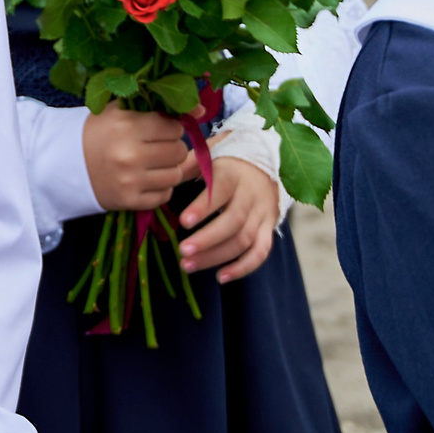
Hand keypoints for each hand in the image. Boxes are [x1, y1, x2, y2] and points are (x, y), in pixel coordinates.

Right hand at [81, 106, 196, 211]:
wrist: (66, 163)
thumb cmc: (99, 132)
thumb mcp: (123, 110)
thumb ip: (161, 106)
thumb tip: (201, 111)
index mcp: (127, 125)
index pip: (173, 127)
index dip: (168, 128)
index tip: (156, 130)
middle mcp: (130, 154)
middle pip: (178, 151)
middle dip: (171, 148)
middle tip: (155, 147)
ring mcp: (130, 180)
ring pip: (175, 175)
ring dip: (168, 169)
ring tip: (150, 164)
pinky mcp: (130, 201)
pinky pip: (165, 195)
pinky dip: (160, 187)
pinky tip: (144, 179)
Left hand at [179, 156, 279, 281]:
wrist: (268, 164)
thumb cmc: (228, 161)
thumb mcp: (209, 155)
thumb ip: (187, 165)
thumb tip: (164, 175)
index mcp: (232, 174)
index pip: (220, 190)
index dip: (203, 207)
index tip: (183, 221)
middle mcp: (250, 195)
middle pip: (233, 221)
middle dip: (207, 239)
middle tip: (182, 252)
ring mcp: (262, 213)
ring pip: (244, 239)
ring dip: (216, 256)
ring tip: (188, 266)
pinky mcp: (270, 228)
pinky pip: (261, 252)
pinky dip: (243, 268)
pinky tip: (221, 277)